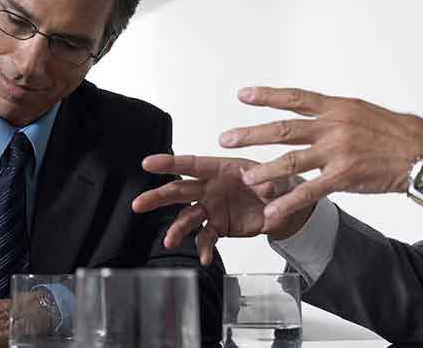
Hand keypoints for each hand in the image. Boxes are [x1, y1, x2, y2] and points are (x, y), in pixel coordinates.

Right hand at [133, 154, 313, 263]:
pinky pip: (205, 238)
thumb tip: (265, 185)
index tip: (148, 163)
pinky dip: (203, 248)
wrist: (284, 208)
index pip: (192, 164)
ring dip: (176, 229)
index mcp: (221, 169)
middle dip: (158, 197)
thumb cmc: (276, 184)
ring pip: (187, 218)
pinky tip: (204, 258)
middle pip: (179, 191)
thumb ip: (269, 183)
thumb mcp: (277, 179)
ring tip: (169, 241)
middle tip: (138, 204)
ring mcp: (212, 208)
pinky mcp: (218, 226)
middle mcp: (211, 187)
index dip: (170, 163)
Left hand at [219, 87, 422, 220]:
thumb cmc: (400, 133)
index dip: (268, 95)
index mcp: (338, 107)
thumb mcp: (365, 112)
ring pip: (290, 161)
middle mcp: (334, 126)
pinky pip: (309, 191)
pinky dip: (288, 202)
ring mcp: (337, 152)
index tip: (244, 94)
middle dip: (251, 133)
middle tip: (226, 138)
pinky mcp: (344, 177)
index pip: (296, 98)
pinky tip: (272, 211)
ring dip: (263, 170)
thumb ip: (337, 115)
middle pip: (283, 129)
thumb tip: (318, 114)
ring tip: (243, 177)